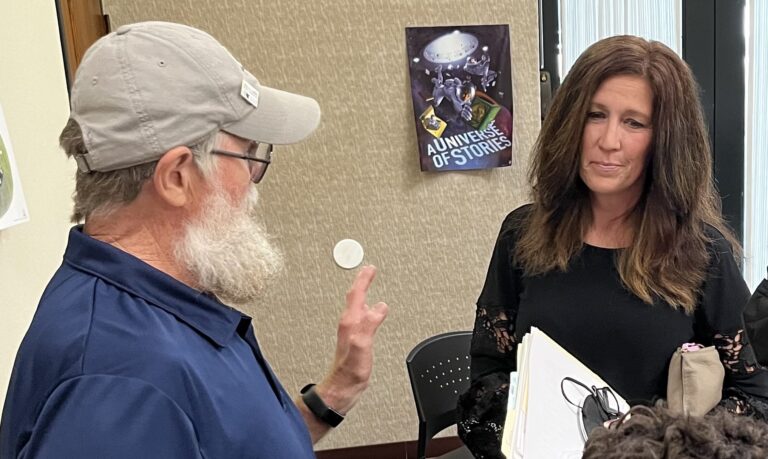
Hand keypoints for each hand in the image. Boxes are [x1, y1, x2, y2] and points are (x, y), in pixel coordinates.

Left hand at [315, 265, 387, 413]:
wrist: (342, 389)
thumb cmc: (349, 372)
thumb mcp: (361, 347)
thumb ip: (368, 326)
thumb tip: (379, 307)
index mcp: (350, 322)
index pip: (356, 294)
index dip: (364, 280)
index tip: (370, 268)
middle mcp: (348, 325)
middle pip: (354, 297)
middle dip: (362, 282)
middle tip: (369, 271)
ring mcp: (350, 332)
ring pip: (356, 306)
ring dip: (362, 294)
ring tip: (368, 287)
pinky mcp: (354, 341)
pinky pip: (360, 318)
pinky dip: (366, 309)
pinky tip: (369, 314)